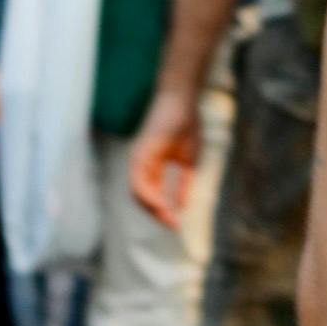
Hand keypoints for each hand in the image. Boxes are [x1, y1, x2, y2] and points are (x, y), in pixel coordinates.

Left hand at [130, 90, 206, 224]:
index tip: (177, 225)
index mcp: (152, 167)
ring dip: (151, 209)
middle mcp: (142, 165)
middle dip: (157, 214)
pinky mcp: (140, 153)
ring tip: (167, 219)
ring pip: (137, 192)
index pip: (152, 196)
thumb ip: (184, 184)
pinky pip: (138, 180)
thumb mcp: (189, 161)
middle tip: (173, 225)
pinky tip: (161, 205)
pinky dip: (148, 195)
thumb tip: (181, 207)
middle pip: (141, 198)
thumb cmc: (186, 126)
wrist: (182, 100)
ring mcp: (138, 159)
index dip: (163, 212)